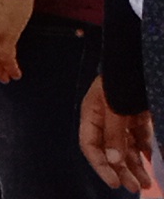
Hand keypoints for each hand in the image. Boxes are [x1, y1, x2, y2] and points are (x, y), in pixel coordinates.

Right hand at [81, 76, 153, 191]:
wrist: (137, 57)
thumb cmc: (123, 77)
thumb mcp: (117, 105)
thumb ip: (114, 132)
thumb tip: (113, 160)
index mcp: (92, 113)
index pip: (90, 145)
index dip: (101, 165)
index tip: (114, 182)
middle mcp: (104, 118)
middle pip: (110, 150)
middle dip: (122, 170)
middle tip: (134, 187)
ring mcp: (121, 117)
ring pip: (126, 147)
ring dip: (135, 165)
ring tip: (145, 182)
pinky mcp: (137, 115)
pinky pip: (140, 138)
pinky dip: (145, 150)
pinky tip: (152, 161)